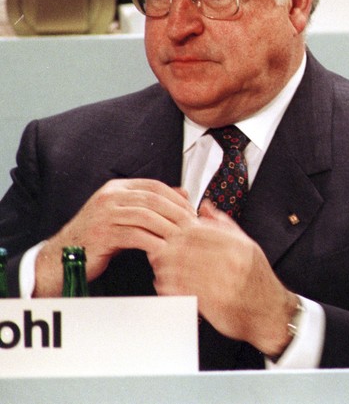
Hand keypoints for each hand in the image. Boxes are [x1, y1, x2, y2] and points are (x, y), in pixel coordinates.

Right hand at [35, 179, 196, 296]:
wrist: (64, 256)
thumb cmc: (98, 237)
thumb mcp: (125, 215)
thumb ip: (150, 204)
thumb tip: (184, 192)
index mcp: (116, 188)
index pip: (154, 186)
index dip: (176, 198)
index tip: (191, 211)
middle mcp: (110, 196)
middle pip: (153, 200)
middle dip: (177, 213)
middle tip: (192, 226)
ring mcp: (105, 214)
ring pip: (147, 216)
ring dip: (169, 228)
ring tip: (183, 239)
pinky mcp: (103, 233)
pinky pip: (136, 235)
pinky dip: (154, 243)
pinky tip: (164, 251)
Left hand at [149, 201, 296, 357]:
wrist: (271, 313)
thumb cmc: (258, 280)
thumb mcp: (249, 246)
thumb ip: (225, 226)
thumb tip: (205, 206)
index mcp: (238, 245)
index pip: (197, 231)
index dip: (177, 232)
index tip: (168, 237)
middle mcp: (232, 261)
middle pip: (186, 248)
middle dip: (167, 251)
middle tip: (157, 254)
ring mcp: (224, 283)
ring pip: (182, 269)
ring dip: (165, 270)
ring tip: (160, 271)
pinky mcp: (215, 304)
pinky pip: (184, 291)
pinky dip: (170, 288)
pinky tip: (165, 286)